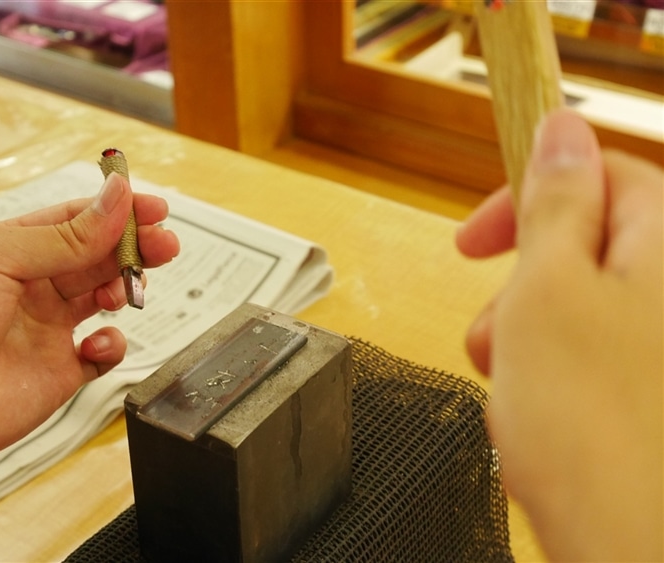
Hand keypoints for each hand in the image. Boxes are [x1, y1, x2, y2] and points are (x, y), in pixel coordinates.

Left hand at [0, 173, 179, 491]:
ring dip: (126, 288)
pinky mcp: (62, 371)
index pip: (77, 219)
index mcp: (15, 249)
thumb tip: (116, 199)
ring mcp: (50, 328)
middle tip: (164, 243)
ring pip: (106, 297)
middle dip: (134, 247)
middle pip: (99, 255)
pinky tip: (95, 344)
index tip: (152, 207)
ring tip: (129, 290)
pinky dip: (111, 345)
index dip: (116, 211)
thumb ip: (66, 235)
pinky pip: (104, 352)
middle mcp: (35, 286)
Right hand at [457, 109, 662, 560]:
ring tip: (505, 378)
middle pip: (585, 245)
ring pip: (576, 304)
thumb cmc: (593, 424)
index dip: (530, 195)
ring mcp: (661, 343)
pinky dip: (545, 371)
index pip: (602, 175)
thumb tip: (562, 129)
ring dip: (524, 333)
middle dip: (521, 282)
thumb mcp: (548, 289)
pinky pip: (584, 352)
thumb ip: (555, 202)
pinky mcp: (646, 388)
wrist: (628, 542)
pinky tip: (530, 410)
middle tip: (492, 324)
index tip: (479, 235)